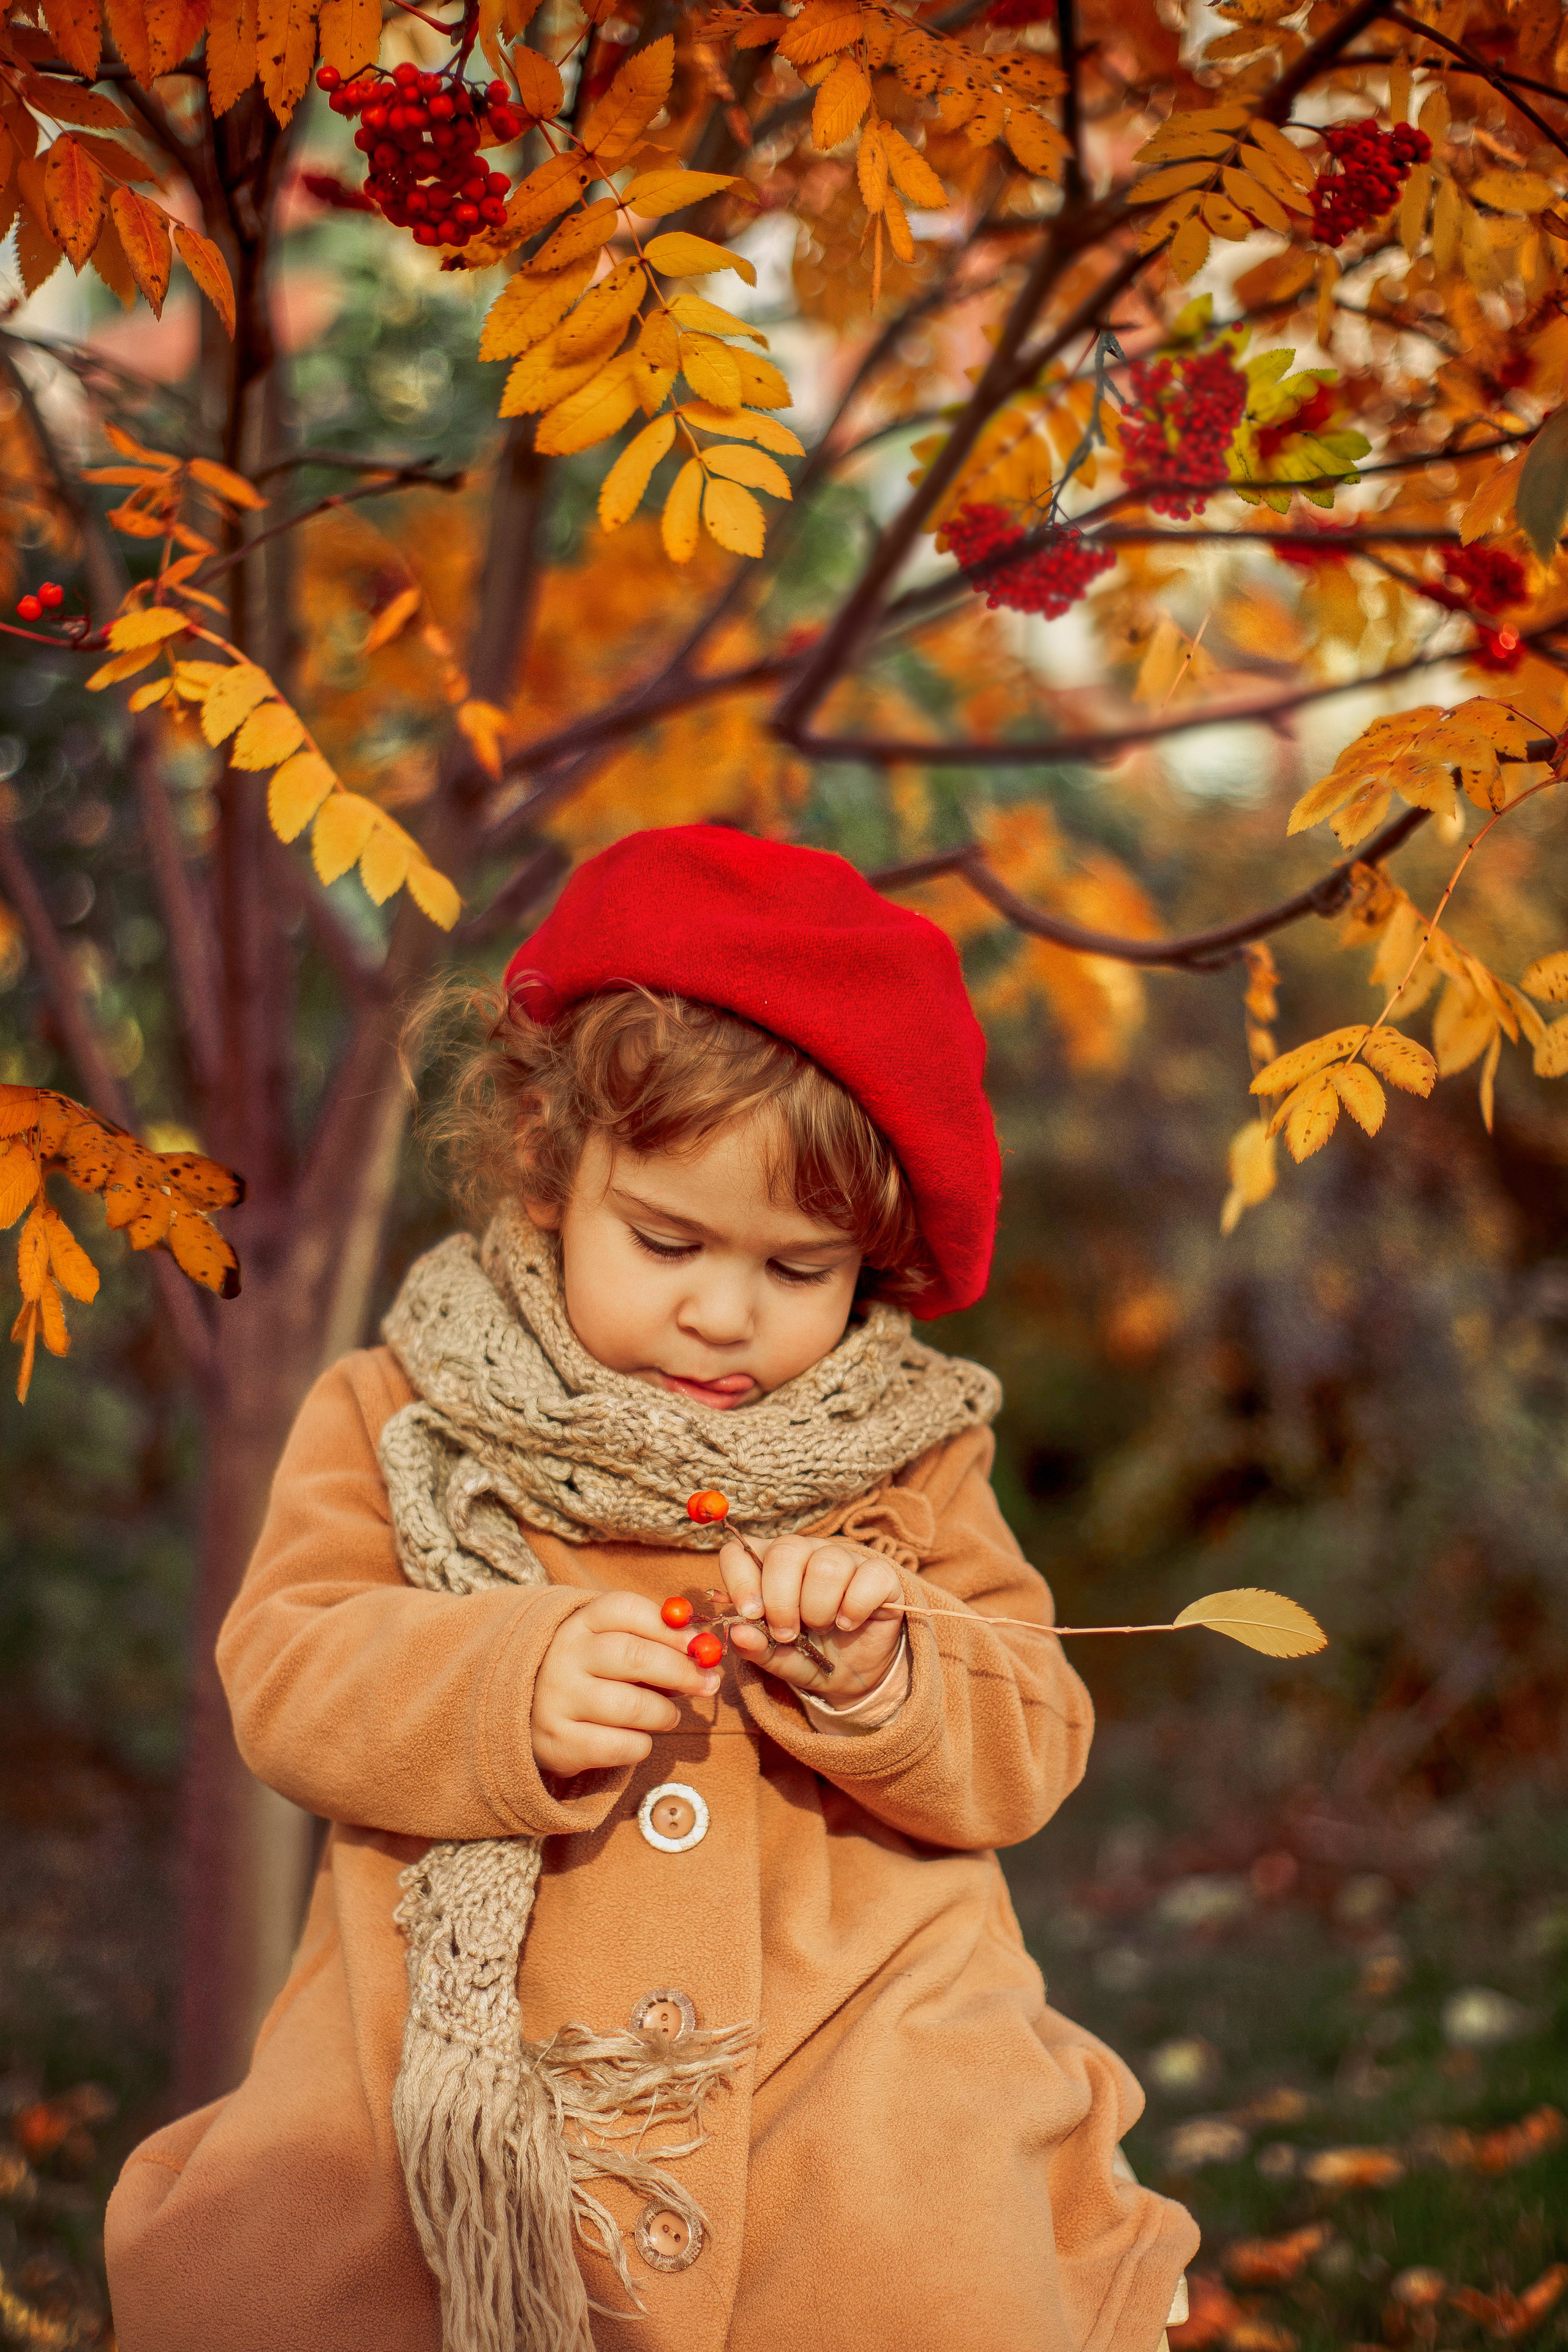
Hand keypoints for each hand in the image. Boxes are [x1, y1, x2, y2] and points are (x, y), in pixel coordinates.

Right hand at [532, 1591, 721, 1776]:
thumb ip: (651, 1640)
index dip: (670, 1627)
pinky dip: (641, 1746)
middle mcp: (563, 1655)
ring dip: (665, 1713)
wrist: (528, 1715)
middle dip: (682, 1671)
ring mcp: (557, 1699)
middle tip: (708, 1683)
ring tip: (670, 1716)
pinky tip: (639, 1739)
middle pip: (634, 1656)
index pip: (627, 1610)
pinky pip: (619, 1746)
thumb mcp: (609, 1645)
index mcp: (579, 1623)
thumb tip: (703, 1650)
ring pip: (632, 1706)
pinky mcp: (557, 1742)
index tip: (699, 1644)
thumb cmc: (590, 1675)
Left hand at [719, 1535, 903, 1704]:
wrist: (856, 1678)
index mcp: (770, 1566)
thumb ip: (756, 1647)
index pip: (741, 1550)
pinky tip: (849, 1623)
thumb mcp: (778, 1659)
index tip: (750, 1614)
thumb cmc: (810, 1656)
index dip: (740, 1579)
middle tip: (786, 1633)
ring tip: (822, 1627)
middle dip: (781, 1599)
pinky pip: (869, 1576)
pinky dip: (855, 1607)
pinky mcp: (880, 1574)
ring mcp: (845, 1559)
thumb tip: (736, 1633)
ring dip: (818, 1607)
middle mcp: (806, 1553)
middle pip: (787, 1550)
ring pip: (827, 1564)